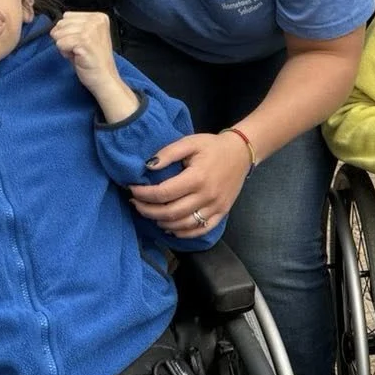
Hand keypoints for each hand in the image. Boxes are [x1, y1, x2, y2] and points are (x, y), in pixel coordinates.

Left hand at [50, 11, 134, 117]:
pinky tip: (78, 57)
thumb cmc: (94, 61)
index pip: (67, 16)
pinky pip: (60, 43)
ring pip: (58, 33)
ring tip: (79, 54)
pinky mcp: (84, 41)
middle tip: (80, 49)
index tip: (82, 43)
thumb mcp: (87, 36)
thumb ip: (74, 26)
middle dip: (65, 38)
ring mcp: (91, 30)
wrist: (105, 79)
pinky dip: (65, 53)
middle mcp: (96, 20)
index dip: (68, 32)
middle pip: (61, 23)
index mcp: (98, 16)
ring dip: (65, 46)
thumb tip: (55, 27)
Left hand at [129, 132, 252, 237]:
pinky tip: (170, 227)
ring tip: (150, 214)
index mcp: (197, 177)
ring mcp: (215, 207)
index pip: (163, 193)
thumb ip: (168, 153)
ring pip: (183, 225)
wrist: (242, 153)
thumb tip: (148, 166)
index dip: (144, 194)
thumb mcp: (190, 142)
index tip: (132, 190)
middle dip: (148, 210)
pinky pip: (200, 230)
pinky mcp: (222, 213)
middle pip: (170, 212)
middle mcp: (207, 196)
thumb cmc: (213, 146)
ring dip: (162, 222)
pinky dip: (183, 233)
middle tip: (136, 204)